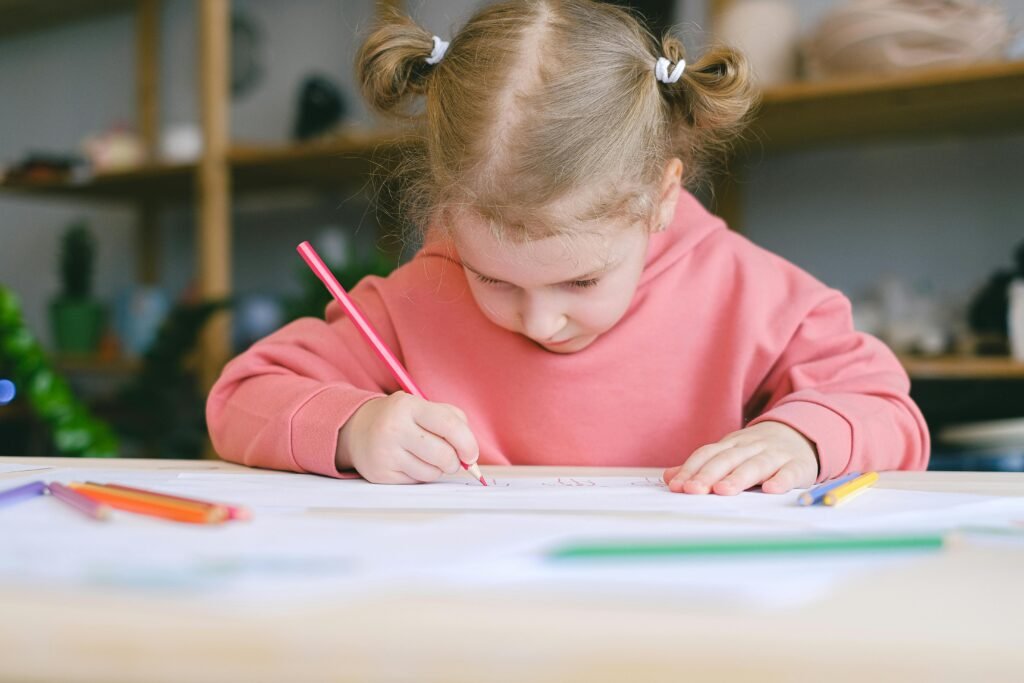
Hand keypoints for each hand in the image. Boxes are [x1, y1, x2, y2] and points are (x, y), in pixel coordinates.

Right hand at [336, 392, 479, 483]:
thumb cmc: (400, 418)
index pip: (449, 425)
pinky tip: (410, 463)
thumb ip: (451, 421)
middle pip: (444, 455)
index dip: (468, 443)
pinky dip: (421, 475)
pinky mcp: (381, 474)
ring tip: (426, 457)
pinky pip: (417, 482)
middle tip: (452, 459)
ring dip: (437, 469)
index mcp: (409, 406)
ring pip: (432, 472)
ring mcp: (386, 453)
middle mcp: (394, 428)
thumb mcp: (422, 406)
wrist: (357, 430)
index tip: (471, 454)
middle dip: (455, 462)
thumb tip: (470, 455)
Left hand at [663, 421, 818, 494]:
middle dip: (709, 474)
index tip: (677, 486)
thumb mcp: (729, 454)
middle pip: (727, 459)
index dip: (691, 469)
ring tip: (723, 491)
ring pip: (755, 465)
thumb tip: (669, 477)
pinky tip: (771, 489)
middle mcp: (751, 447)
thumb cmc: (757, 451)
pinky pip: (789, 472)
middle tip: (694, 490)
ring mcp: (775, 455)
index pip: (707, 454)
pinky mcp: (798, 465)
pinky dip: (781, 480)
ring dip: (738, 477)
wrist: (800, 434)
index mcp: (731, 445)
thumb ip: (701, 466)